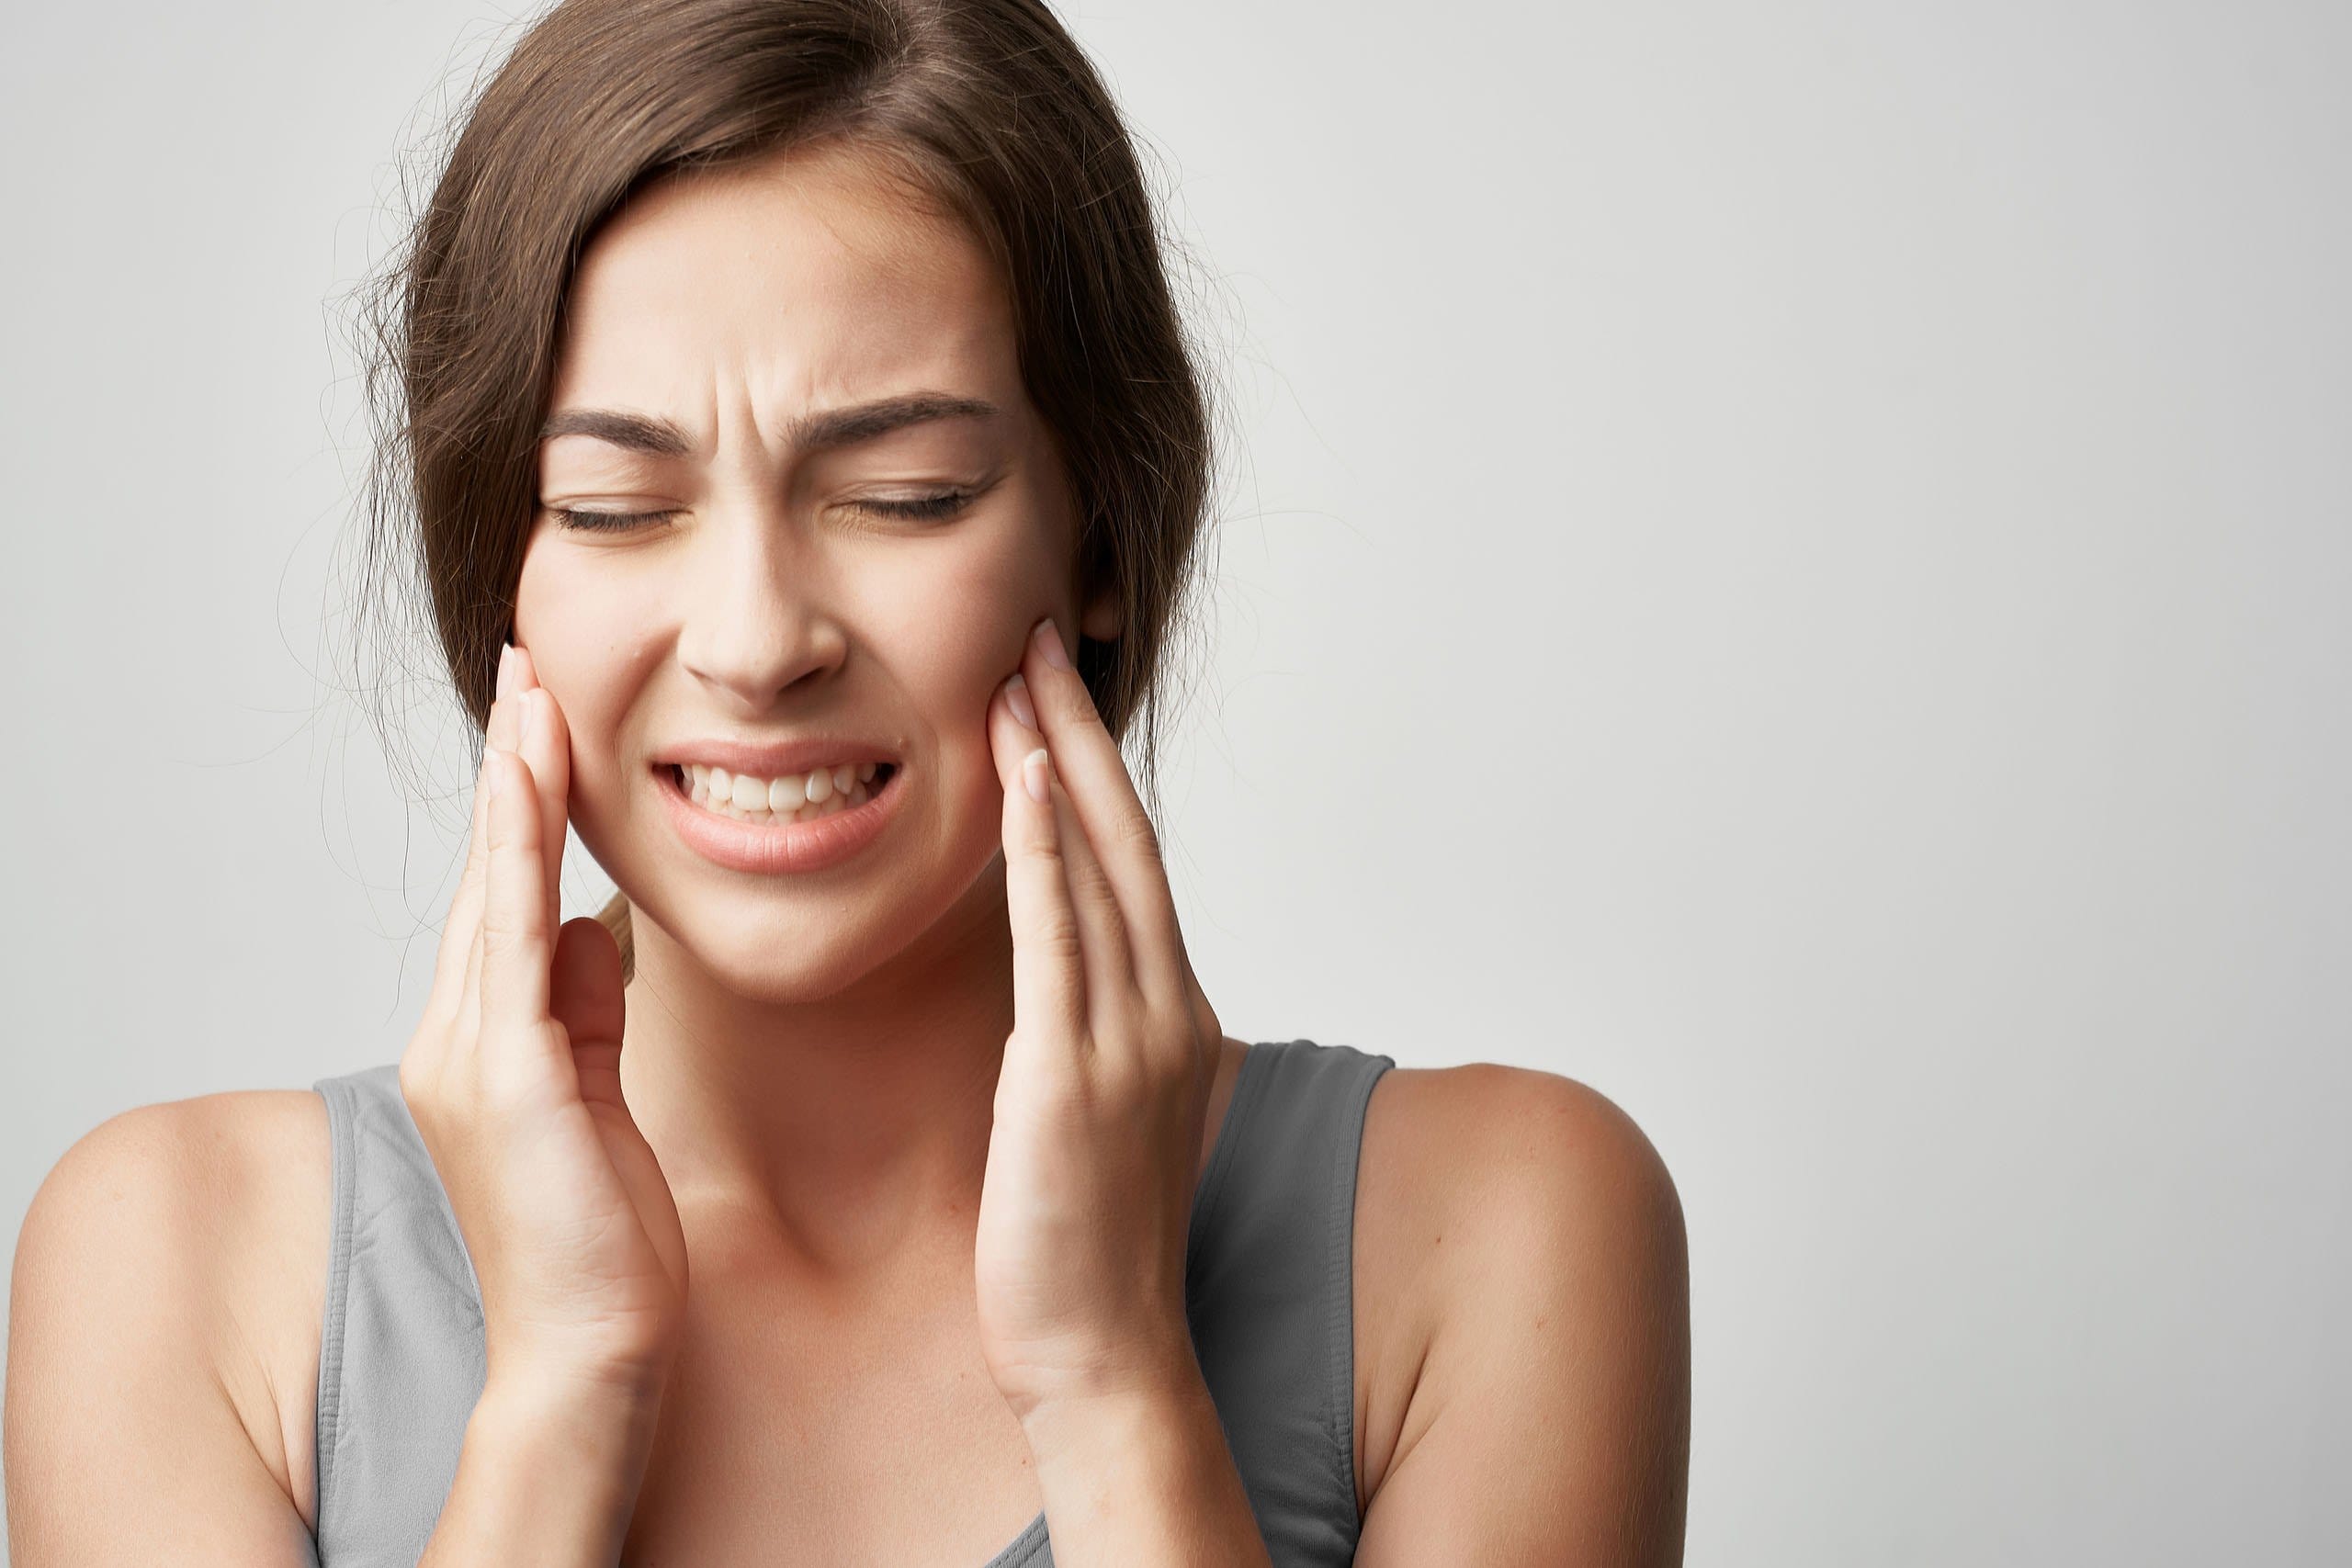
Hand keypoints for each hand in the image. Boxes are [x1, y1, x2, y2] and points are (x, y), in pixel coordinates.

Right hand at [400, 643, 689, 1396]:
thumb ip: (587, 1010)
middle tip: (527, 665)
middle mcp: (458, 1037)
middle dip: (510, 767)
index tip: (539, 719)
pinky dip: (521, 855)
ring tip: (532, 691)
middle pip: (485, 873)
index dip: (520, 806)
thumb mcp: (600, 1094)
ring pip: (491, 888)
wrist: (590, 1347)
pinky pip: (512, 940)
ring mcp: (471, 1055)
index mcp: (484, 1042)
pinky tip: (536, 786)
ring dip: (515, 784)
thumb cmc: (600, 1237)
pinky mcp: (506, 1078)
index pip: (501, 897)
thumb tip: (589, 926)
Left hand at [973, 615, 1227, 1424]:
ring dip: (1060, 759)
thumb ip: (1081, 1036)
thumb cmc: (1084, 1250)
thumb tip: (1048, 987)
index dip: (1095, 768)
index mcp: (1166, 1015)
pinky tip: (1026, 776)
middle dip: (1081, 730)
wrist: (1103, 1359)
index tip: (1052, 691)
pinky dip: (1048, 849)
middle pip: (1125, 836)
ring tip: (1018, 672)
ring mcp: (1128, 1040)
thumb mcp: (1094, 1117)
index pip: (1131, 862)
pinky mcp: (1072, 1077)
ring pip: (1098, 866)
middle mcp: (1162, 1010)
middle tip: (1039, 635)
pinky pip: (1060, 938)